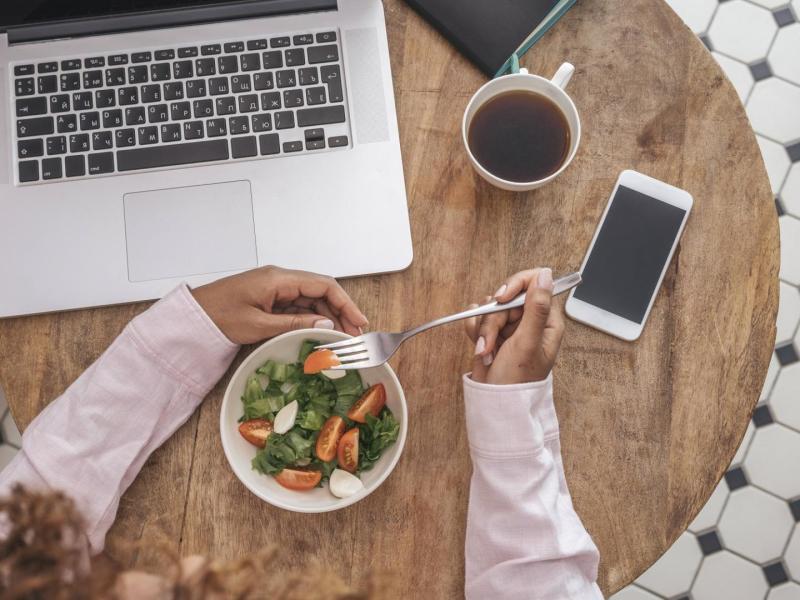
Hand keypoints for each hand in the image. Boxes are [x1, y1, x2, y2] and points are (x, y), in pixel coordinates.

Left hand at [191, 266, 367, 344]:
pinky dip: (312, 319)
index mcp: (279, 279)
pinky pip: (298, 306)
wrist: (193, 316)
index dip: (346, 303)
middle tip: (354, 336)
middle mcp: (281, 279)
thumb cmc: (218, 316)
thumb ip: (294, 323)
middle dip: (341, 312)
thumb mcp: (259, 325)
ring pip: (312, 299)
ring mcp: (276, 288)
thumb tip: (326, 324)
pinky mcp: (270, 298)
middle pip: (321, 291)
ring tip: (341, 339)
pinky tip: (320, 333)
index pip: (324, 285)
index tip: (359, 322)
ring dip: (328, 317)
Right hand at [464, 268, 564, 384]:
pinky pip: (479, 317)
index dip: (516, 286)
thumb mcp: (527, 342)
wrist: (494, 402)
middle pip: (508, 296)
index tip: (501, 298)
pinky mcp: (494, 333)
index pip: (535, 284)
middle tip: (492, 341)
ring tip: (486, 352)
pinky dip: (475, 331)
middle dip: (494, 318)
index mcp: (547, 321)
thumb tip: (545, 274)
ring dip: (484, 329)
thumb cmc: (516, 380)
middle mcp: (530, 321)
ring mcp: (511, 327)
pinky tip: (479, 348)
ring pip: (491, 307)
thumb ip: (536, 307)